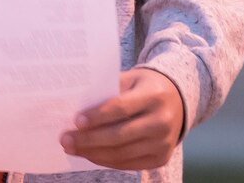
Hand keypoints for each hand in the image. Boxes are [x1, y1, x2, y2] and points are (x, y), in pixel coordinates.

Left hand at [59, 67, 184, 171]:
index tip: (75, 121)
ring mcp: (163, 143)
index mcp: (155, 96)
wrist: (178, 100)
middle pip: (120, 136)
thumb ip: (109, 90)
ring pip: (122, 154)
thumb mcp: (132, 79)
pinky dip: (106, 160)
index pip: (121, 108)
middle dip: (89, 140)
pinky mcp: (161, 158)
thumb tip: (77, 106)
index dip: (97, 116)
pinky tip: (90, 154)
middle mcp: (162, 121)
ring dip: (93, 153)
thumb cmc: (146, 87)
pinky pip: (128, 164)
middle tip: (65, 139)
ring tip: (73, 148)